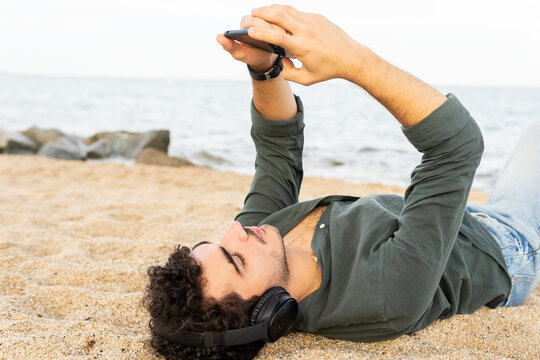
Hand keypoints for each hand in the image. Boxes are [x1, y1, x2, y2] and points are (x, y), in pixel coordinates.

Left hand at [217, 15, 285, 71]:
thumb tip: (219, 37)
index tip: (265, 36)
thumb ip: (229, 46)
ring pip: (277, 17)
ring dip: (282, 27)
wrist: (265, 57)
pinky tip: (290, 35)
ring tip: (284, 38)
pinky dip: (288, 26)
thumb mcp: (240, 54)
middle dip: (272, 28)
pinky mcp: (279, 20)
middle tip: (277, 38)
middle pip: (266, 17)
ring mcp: (269, 17)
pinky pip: (285, 19)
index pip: (253, 21)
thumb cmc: (251, 55)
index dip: (261, 28)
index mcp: (246, 22)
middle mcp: (257, 16)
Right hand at [248, 5, 365, 84]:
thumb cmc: (328, 70)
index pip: (277, 37)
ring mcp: (313, 22)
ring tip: (262, 10)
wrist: (350, 58)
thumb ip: (288, 73)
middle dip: (263, 13)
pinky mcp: (318, 17)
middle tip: (252, 14)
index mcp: (302, 47)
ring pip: (288, 10)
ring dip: (273, 8)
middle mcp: (306, 31)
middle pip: (280, 16)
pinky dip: (286, 12)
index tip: (250, 31)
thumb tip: (281, 61)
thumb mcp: (306, 79)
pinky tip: (280, 16)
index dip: (262, 33)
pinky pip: (298, 13)